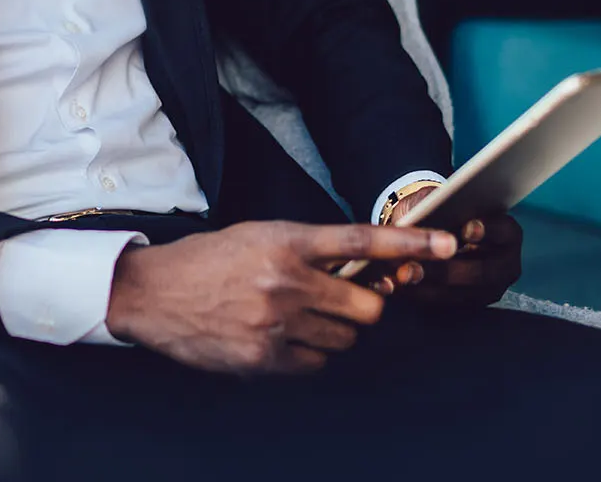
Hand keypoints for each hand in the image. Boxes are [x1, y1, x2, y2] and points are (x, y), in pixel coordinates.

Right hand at [106, 221, 457, 375]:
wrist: (151, 293)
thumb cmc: (207, 261)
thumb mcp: (257, 237)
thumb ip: (308, 252)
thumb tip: (362, 275)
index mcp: (285, 242)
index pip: (361, 241)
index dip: (409, 242)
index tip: (448, 242)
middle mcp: (286, 281)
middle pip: (366, 308)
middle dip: (363, 307)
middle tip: (341, 302)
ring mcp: (277, 323)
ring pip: (345, 339)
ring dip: (333, 332)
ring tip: (296, 318)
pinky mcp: (265, 358)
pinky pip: (316, 363)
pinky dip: (308, 354)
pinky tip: (278, 338)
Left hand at [386, 189, 522, 307]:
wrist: (436, 227)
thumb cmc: (441, 209)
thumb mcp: (440, 200)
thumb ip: (438, 207)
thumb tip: (422, 217)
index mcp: (507, 234)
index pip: (504, 233)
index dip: (487, 231)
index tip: (466, 228)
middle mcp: (506, 265)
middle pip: (482, 273)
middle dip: (445, 270)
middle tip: (415, 265)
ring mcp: (489, 289)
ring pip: (461, 293)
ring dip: (427, 286)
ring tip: (401, 275)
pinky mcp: (468, 303)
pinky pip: (443, 303)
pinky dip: (417, 294)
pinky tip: (394, 285)